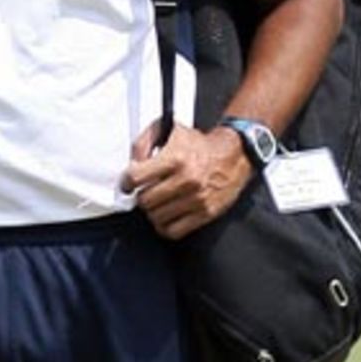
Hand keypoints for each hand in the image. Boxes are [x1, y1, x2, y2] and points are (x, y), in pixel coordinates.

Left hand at [124, 121, 251, 239]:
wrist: (234, 154)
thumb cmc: (200, 144)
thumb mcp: (170, 130)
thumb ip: (144, 142)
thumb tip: (132, 162)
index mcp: (175, 158)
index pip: (136, 177)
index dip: (127, 182)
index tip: (128, 185)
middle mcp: (186, 180)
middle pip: (145, 200)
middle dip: (142, 196)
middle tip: (146, 192)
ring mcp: (196, 199)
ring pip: (156, 217)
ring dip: (153, 211)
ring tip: (158, 202)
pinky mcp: (205, 213)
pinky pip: (173, 231)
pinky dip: (164, 226)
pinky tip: (166, 216)